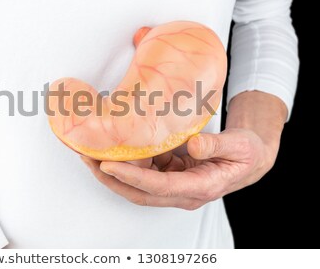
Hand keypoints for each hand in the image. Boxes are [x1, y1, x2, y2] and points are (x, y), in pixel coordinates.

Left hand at [82, 128, 274, 208]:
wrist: (249, 158)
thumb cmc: (246, 153)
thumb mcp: (240, 146)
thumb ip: (217, 145)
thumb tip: (194, 144)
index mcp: (200, 187)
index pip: (159, 187)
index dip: (132, 177)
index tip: (109, 166)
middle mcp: (183, 192)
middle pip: (139, 192)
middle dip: (111, 179)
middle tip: (88, 159)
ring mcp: (175, 185)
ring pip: (137, 185)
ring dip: (114, 172)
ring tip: (91, 152)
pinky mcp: (171, 175)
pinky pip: (145, 171)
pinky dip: (128, 162)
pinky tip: (116, 147)